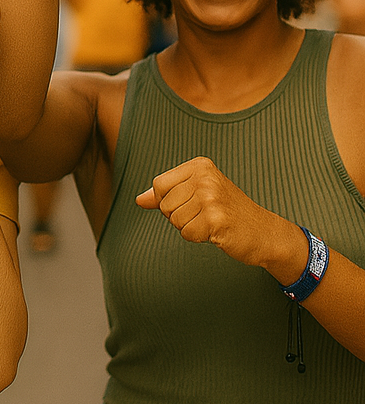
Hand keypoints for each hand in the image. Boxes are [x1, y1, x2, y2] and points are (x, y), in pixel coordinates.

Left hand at [135, 156, 287, 266]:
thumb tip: (139, 200)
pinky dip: (199, 238)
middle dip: (179, 217)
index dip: (168, 201)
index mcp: (200, 166)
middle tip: (205, 215)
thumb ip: (166, 195)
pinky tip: (217, 231)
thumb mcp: (196, 195)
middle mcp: (205, 177)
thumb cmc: (227, 212)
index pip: (159, 185)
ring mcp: (211, 197)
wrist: (264, 232)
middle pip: (164, 205)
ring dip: (190, 227)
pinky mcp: (216, 219)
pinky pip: (187, 234)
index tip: (192, 202)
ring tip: (211, 222)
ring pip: (174, 221)